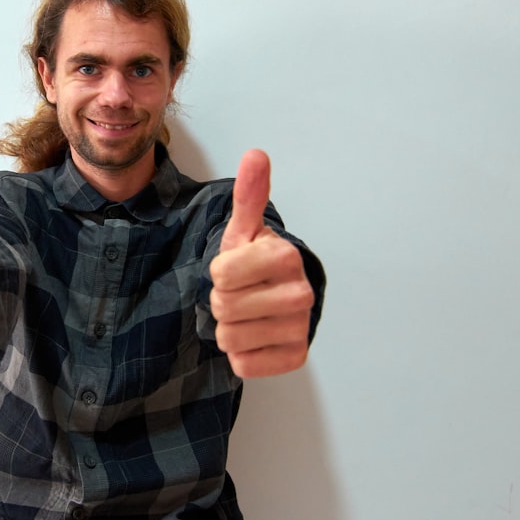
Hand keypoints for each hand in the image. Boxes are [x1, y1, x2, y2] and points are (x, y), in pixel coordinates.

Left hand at [209, 150, 314, 377]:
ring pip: (230, 337)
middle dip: (221, 302)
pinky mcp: (295, 358)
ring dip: (228, 328)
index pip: (220, 274)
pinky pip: (243, 364)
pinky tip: (254, 337)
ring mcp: (300, 328)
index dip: (218, 273)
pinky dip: (240, 354)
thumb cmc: (253, 263)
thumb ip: (249, 195)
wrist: (276, 300)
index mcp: (285, 256)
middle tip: (239, 294)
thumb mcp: (244, 230)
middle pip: (223, 306)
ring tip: (246, 314)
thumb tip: (255, 154)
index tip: (234, 270)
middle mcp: (300, 293)